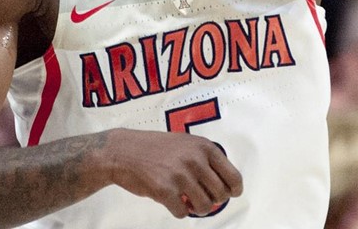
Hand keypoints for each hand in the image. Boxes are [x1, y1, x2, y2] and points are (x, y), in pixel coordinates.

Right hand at [107, 129, 242, 217]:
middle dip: (214, 200)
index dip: (234, 190)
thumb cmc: (155, 148)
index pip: (233, 176)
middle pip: (220, 195)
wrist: (123, 151)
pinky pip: (183, 213)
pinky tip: (172, 201)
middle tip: (202, 197)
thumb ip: (206, 159)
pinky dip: (179, 211)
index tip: (231, 194)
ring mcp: (180, 175)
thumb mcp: (187, 144)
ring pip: (204, 207)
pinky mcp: (165, 190)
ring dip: (197, 208)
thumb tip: (225, 185)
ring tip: (188, 201)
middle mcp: (195, 160)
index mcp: (205, 147)